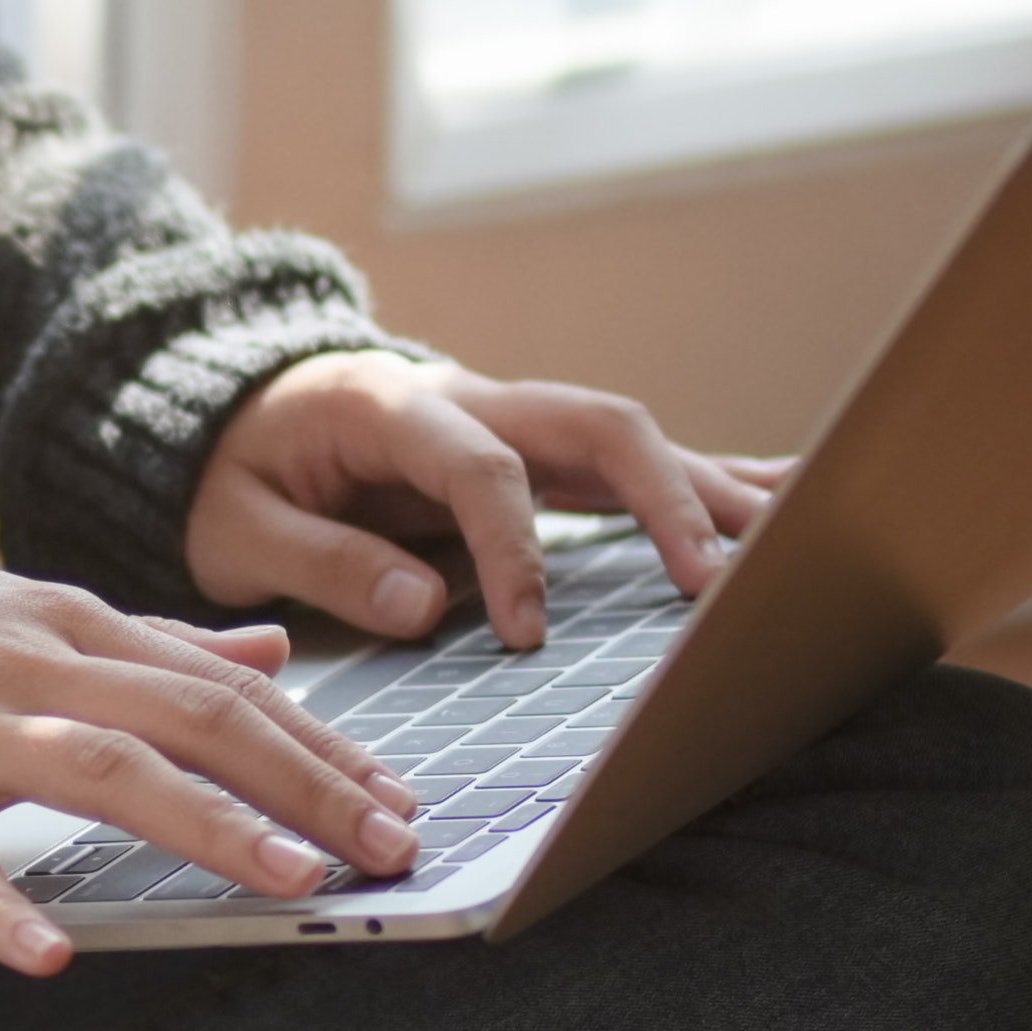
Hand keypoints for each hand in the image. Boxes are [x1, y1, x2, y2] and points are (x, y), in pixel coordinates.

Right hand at [0, 567, 421, 975]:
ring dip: (204, 824)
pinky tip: (49, 956)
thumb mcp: (33, 616)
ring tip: (287, 879)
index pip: (222, 683)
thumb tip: (272, 653)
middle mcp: (29, 668)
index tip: (396, 801)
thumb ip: (155, 642)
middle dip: (302, 782)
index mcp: (71, 626)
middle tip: (386, 846)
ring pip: (99, 768)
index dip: (319, 743)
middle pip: (189, 718)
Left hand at [182, 352, 787, 652]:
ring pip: (632, 439)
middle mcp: (473, 397)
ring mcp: (515, 418)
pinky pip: (632, 461)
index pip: (480, 468)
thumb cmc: (234, 474)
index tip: (527, 633)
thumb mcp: (235, 525)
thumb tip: (425, 607)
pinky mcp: (538, 451)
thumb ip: (318, 560)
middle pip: (593, 425)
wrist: (236, 413)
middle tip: (712, 583)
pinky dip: (707, 481)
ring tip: (797, 539)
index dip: (513, 548)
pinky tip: (785, 501)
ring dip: (711, 489)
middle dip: (662, 498)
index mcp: (390, 407)